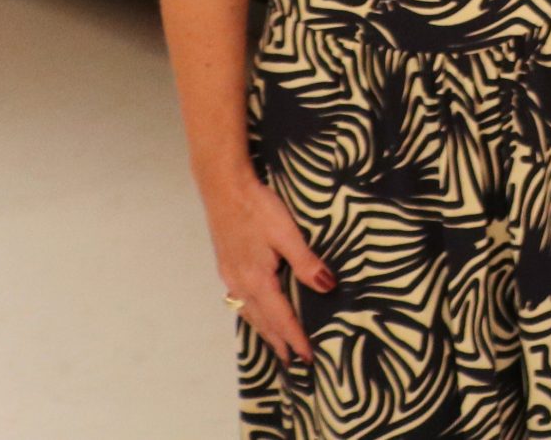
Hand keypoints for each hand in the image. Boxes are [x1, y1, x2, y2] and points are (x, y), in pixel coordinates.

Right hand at [201, 170, 332, 365]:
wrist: (223, 188)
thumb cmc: (257, 207)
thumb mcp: (287, 233)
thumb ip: (306, 262)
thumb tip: (326, 287)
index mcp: (257, 279)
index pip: (281, 317)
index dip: (295, 337)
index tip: (307, 356)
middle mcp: (240, 283)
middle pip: (262, 320)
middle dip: (278, 341)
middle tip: (291, 361)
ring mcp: (230, 275)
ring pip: (248, 312)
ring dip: (263, 330)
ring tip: (275, 344)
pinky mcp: (227, 265)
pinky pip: (240, 300)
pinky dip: (251, 313)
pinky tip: (255, 311)